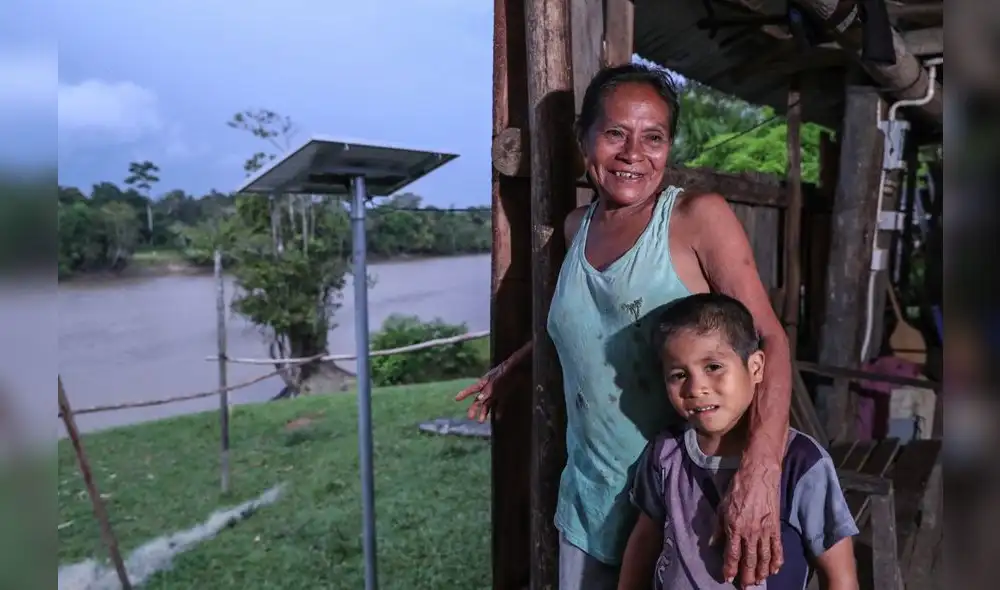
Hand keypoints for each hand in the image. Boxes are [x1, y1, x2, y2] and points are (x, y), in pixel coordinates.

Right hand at [455, 365, 504, 421]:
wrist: (519, 369)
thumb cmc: (505, 371)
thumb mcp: (496, 380)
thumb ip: (488, 390)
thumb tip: (479, 399)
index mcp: (484, 382)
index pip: (472, 389)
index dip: (464, 393)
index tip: (456, 399)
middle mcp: (488, 389)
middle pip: (479, 400)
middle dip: (474, 408)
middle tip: (470, 417)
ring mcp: (496, 393)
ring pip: (488, 404)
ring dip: (484, 412)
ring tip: (481, 421)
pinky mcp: (504, 396)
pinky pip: (500, 405)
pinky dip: (498, 412)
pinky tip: (497, 418)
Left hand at [711, 458, 782, 587]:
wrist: (759, 474)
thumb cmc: (738, 487)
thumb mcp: (722, 506)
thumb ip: (718, 527)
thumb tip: (712, 544)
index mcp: (734, 527)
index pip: (731, 554)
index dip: (730, 568)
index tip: (728, 578)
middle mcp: (750, 532)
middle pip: (749, 560)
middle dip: (747, 576)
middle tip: (746, 587)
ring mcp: (765, 531)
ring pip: (764, 558)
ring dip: (761, 572)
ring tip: (758, 582)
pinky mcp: (776, 527)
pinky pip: (777, 548)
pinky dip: (776, 561)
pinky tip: (774, 570)